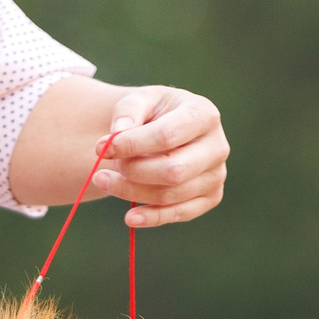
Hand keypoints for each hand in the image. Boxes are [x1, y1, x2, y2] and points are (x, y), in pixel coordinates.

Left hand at [91, 86, 227, 226]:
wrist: (165, 129)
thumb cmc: (152, 113)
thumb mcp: (139, 100)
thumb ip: (127, 111)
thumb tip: (118, 134)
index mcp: (203, 115)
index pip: (166, 136)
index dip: (131, 145)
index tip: (102, 148)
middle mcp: (217, 146)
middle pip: (173, 170)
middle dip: (132, 171)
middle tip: (102, 167)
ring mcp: (216, 174)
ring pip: (171, 194)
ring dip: (131, 192)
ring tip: (103, 180)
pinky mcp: (211, 197)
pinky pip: (181, 213)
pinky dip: (152, 218)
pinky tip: (129, 217)